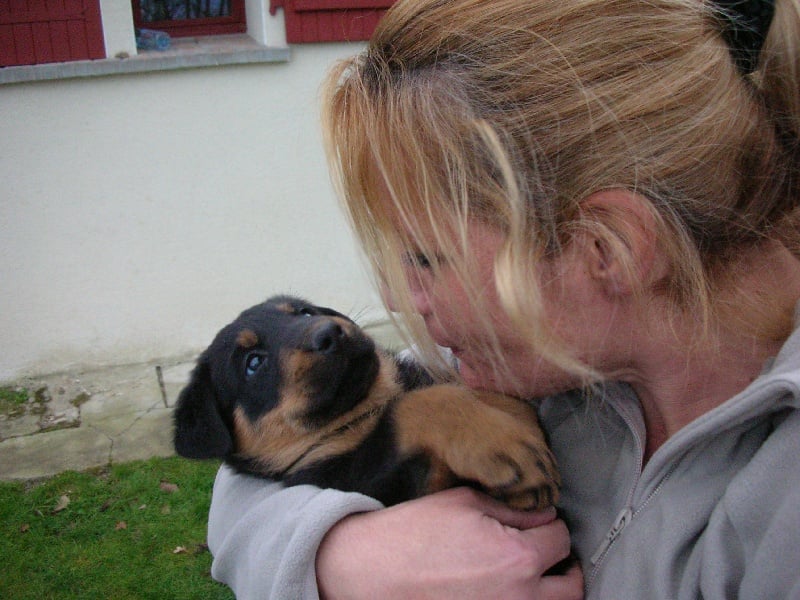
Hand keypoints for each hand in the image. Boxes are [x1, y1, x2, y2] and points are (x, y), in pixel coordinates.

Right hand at [316, 487, 582, 598]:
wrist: (372, 570)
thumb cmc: (413, 532)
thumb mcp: (465, 502)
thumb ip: (512, 509)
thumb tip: (543, 513)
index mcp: (517, 557)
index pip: (561, 538)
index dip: (552, 525)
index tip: (540, 523)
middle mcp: (519, 596)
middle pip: (571, 585)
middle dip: (564, 564)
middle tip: (549, 552)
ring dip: (551, 589)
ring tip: (533, 574)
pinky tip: (505, 588)